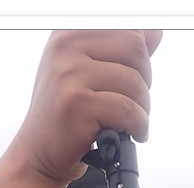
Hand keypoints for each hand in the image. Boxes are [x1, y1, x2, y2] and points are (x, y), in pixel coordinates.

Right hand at [15, 29, 161, 182]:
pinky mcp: (78, 105)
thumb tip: (154, 32)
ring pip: (134, 82)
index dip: (140, 57)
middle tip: (133, 103)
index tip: (132, 77)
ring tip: (129, 122)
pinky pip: (129, 111)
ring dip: (142, 108)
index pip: (128, 29)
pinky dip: (139, 126)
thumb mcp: (86, 73)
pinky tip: (132, 134)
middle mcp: (65, 47)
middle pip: (135, 49)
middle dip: (144, 81)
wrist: (38, 153)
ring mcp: (69, 75)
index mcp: (68, 32)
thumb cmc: (64, 114)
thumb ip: (119, 51)